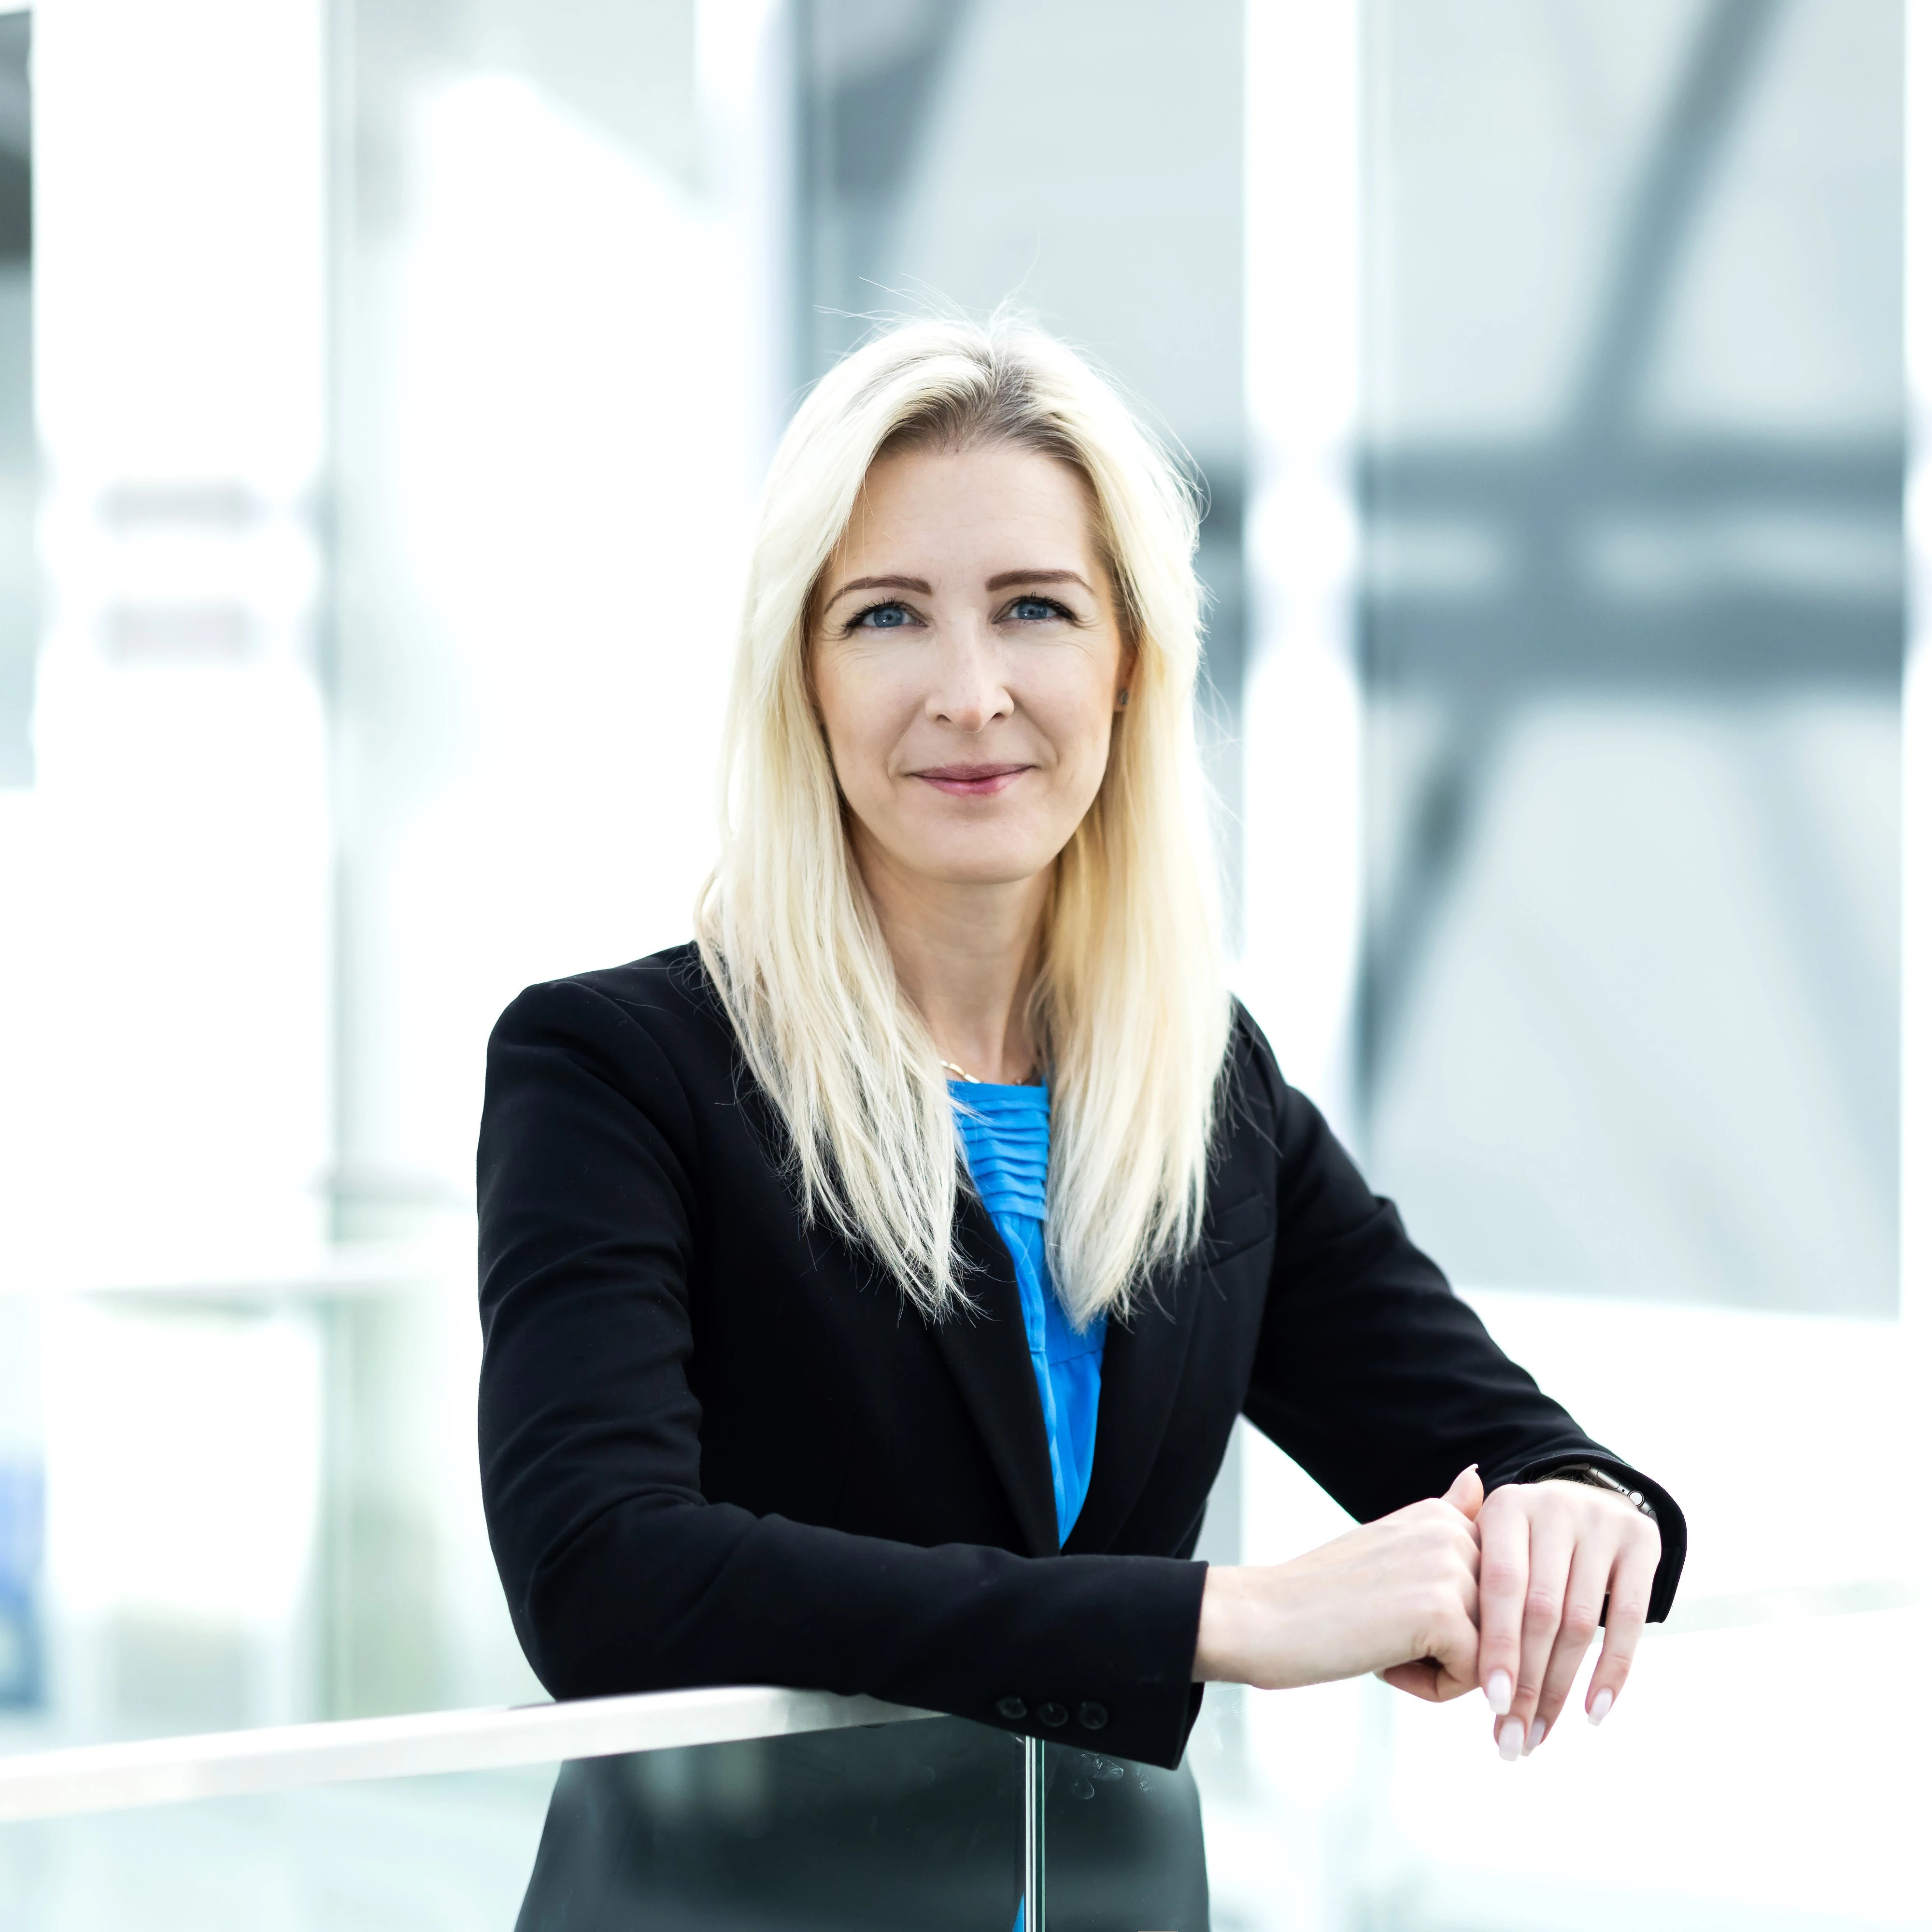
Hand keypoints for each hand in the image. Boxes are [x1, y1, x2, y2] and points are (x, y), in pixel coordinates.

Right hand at [1194, 1466, 1484, 1695]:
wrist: (1260, 1618)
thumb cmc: (1318, 1596)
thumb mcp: (1389, 1545)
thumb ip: (1444, 1518)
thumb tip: (1478, 1477)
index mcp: (1440, 1515)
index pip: (1489, 1594)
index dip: (1444, 1619)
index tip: (1389, 1609)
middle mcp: (1452, 1531)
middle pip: (1494, 1624)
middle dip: (1448, 1647)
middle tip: (1380, 1629)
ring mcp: (1449, 1569)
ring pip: (1490, 1653)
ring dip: (1438, 1667)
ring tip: (1380, 1642)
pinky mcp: (1443, 1614)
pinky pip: (1474, 1678)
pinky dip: (1429, 1687)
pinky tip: (1381, 1661)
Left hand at [1474, 1478, 1661, 1759]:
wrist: (1588, 1496)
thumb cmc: (1523, 1538)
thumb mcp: (1488, 1542)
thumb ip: (1458, 1586)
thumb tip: (1413, 1635)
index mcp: (1507, 1507)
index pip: (1501, 1587)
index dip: (1497, 1647)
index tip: (1490, 1705)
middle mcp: (1553, 1508)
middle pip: (1541, 1612)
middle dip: (1526, 1682)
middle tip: (1510, 1738)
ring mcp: (1600, 1523)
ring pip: (1581, 1623)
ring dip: (1560, 1689)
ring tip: (1538, 1735)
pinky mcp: (1641, 1543)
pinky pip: (1630, 1619)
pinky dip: (1612, 1671)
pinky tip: (1593, 1711)